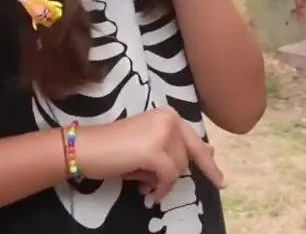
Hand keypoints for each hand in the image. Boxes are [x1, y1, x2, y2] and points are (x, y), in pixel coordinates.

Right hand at [78, 108, 224, 201]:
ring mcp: (163, 132)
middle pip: (187, 158)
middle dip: (172, 175)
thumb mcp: (149, 146)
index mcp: (168, 115)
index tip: (220, 181)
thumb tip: (208, 153)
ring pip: (179, 168)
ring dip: (163, 181)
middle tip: (151, 184)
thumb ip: (174, 148)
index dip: (208, 163)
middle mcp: (169, 118)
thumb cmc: (114, 149)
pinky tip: (148, 190)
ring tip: (143, 183)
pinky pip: (169, 176)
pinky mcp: (155, 150)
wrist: (86, 148)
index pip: (195, 141)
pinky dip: (161, 187)